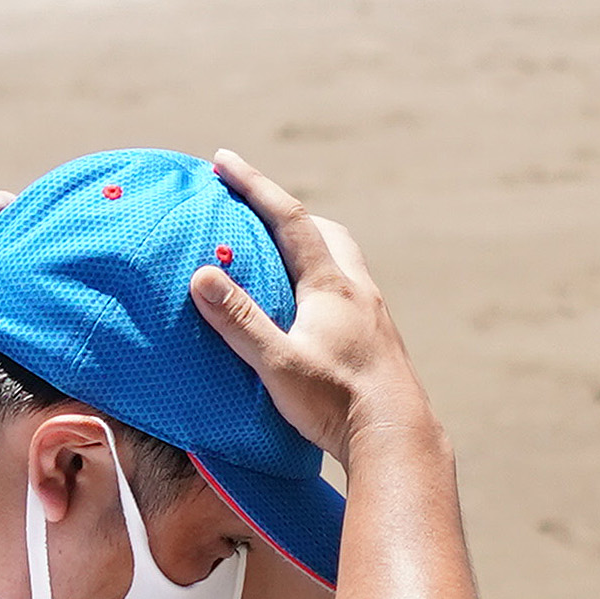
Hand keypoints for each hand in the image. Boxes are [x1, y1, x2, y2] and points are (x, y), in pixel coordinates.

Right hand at [186, 150, 428, 461]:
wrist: (398, 438)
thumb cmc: (337, 402)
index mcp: (332, 285)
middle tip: (251, 206)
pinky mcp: (380, 339)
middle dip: (286, 212)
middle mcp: (359, 291)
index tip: (223, 160)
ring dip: (310, 245)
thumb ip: (239, 319)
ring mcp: (374, 315)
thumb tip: (201, 274)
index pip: (289, 218)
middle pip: (324, 231)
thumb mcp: (278, 362)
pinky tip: (310, 304)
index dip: (254, 185)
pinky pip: (349, 290)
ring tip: (278, 253)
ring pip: (342, 260)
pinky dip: (323, 278)